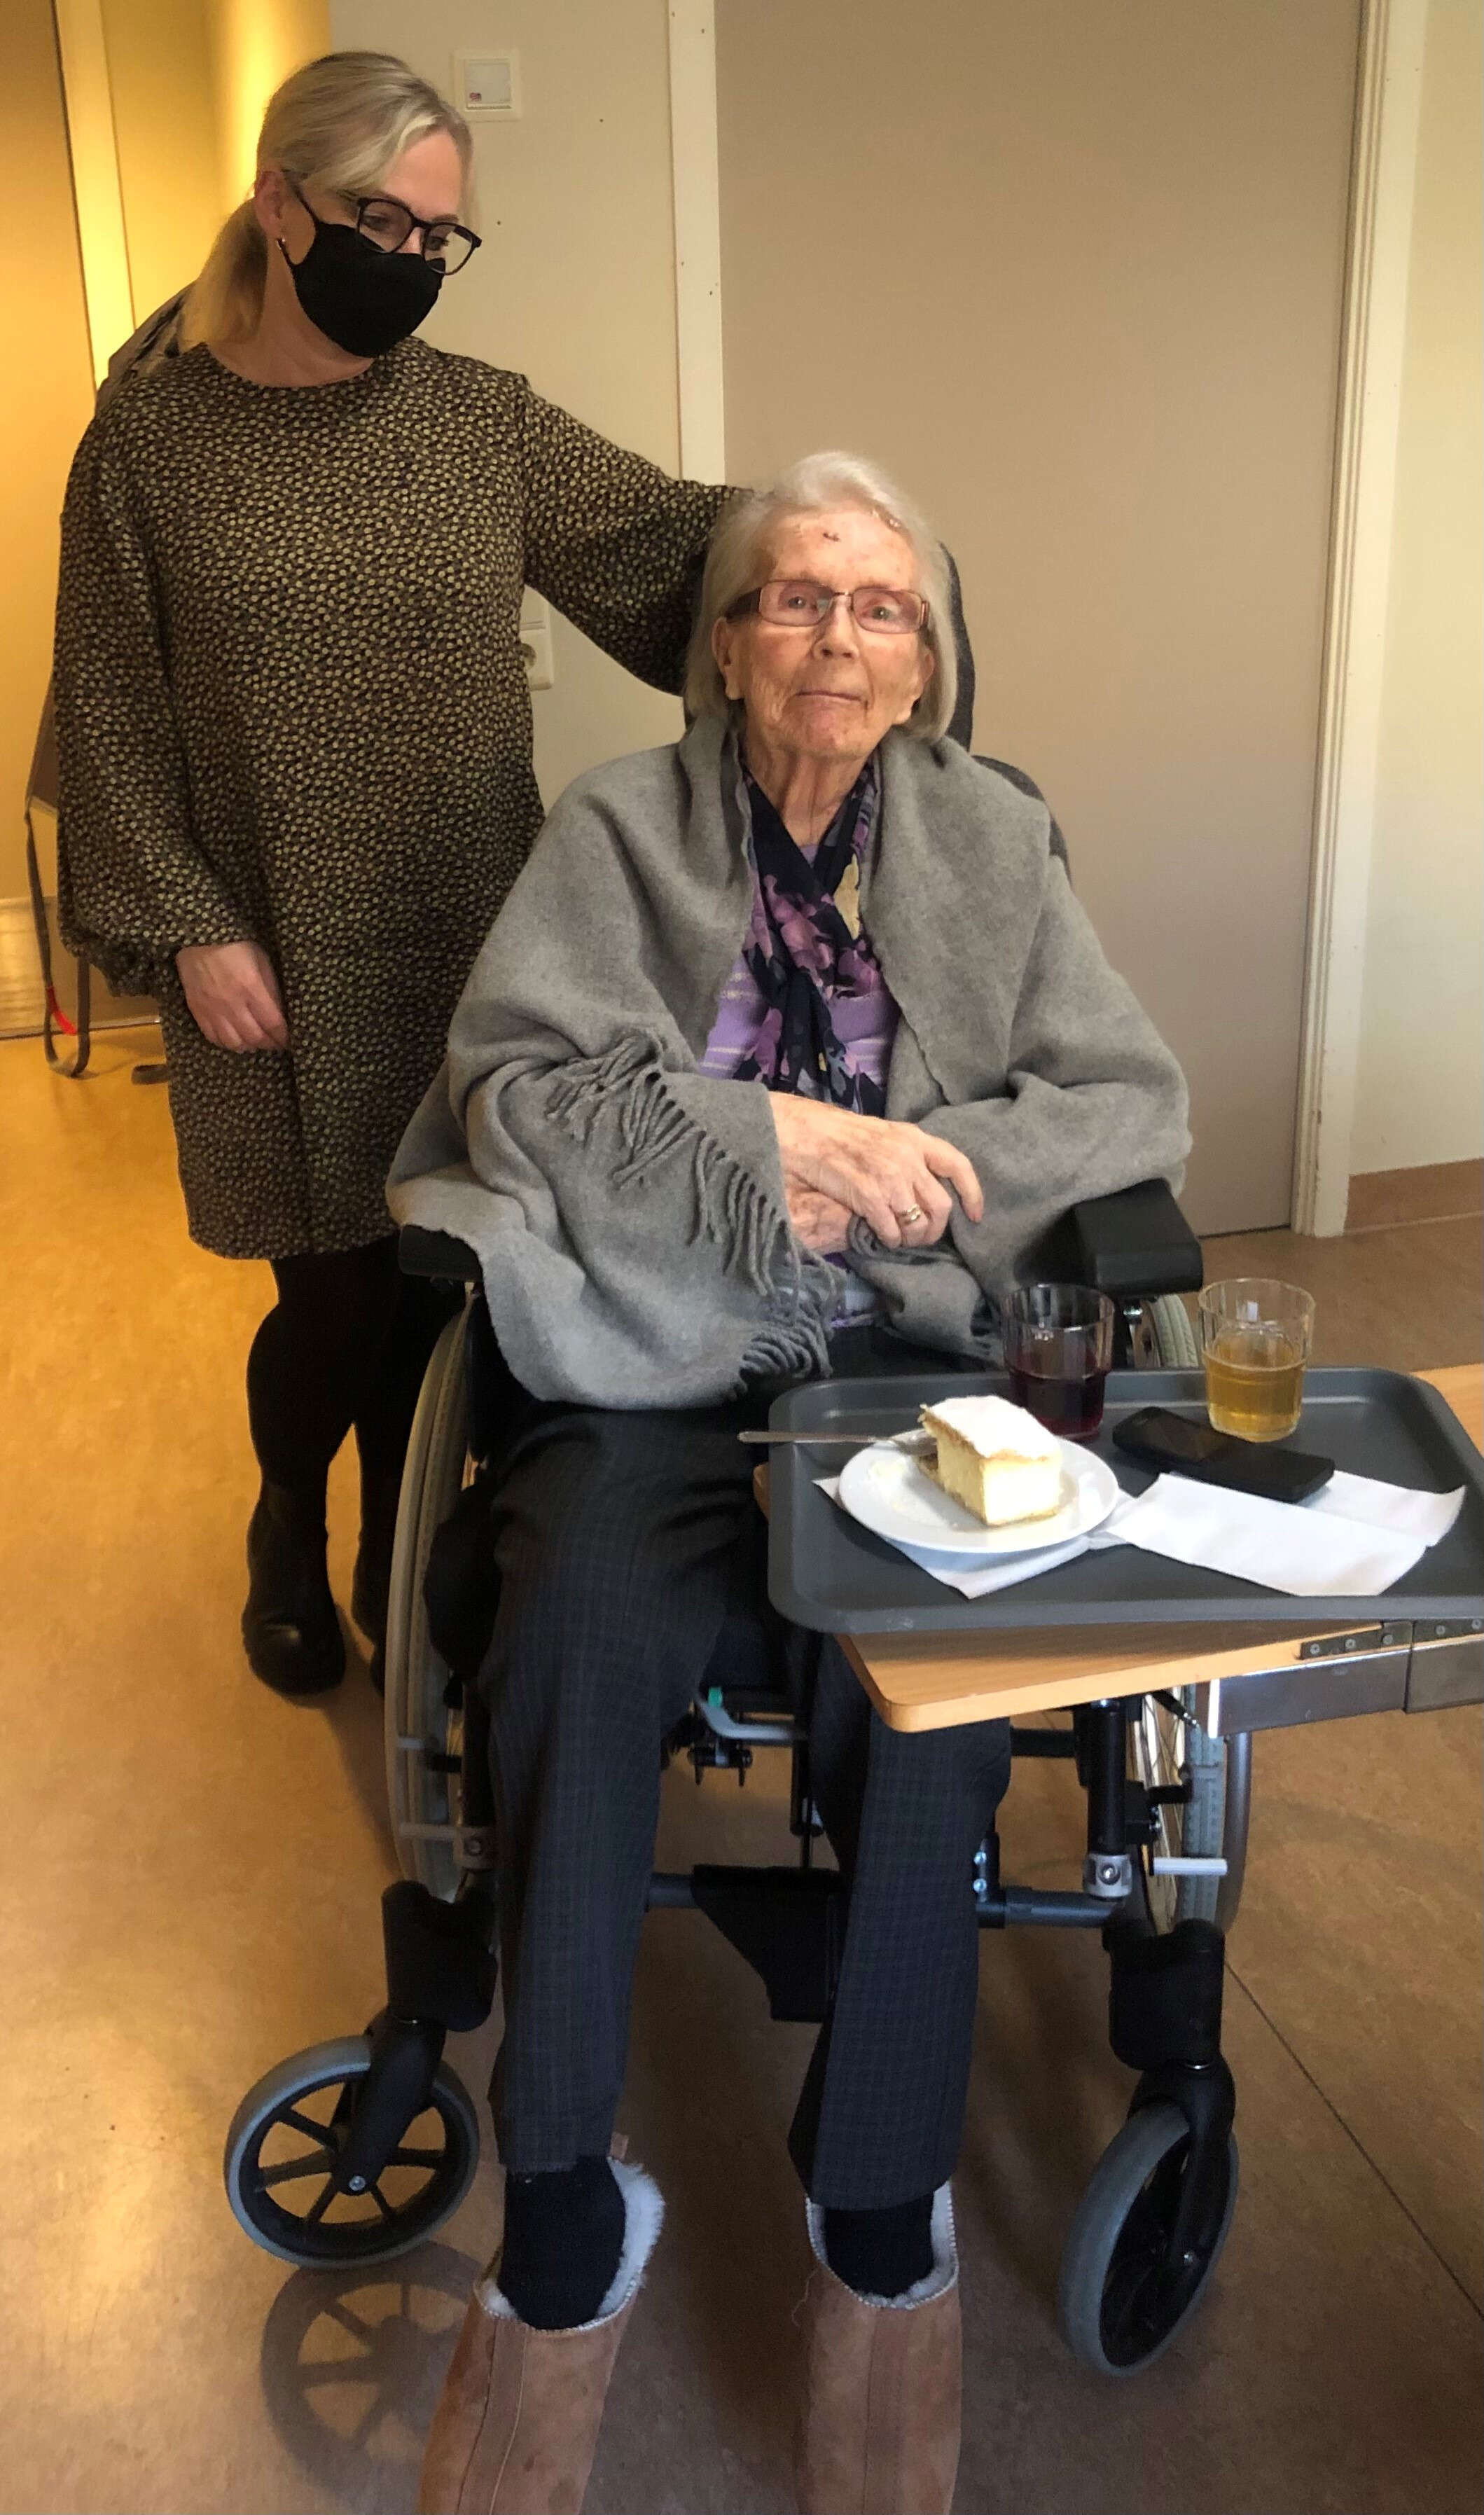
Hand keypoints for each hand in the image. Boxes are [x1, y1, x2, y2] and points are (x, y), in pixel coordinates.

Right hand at [175, 941, 287, 1050]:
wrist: (198, 938)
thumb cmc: (236, 945)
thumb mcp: (262, 960)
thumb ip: (271, 988)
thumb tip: (280, 1013)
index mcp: (252, 989)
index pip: (273, 1024)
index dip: (283, 1037)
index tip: (288, 1041)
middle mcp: (232, 1004)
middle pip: (255, 1037)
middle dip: (268, 1044)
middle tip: (274, 1044)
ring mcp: (212, 1010)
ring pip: (233, 1042)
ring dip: (248, 1046)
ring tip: (255, 1043)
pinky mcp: (197, 1011)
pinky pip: (212, 1037)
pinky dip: (226, 1044)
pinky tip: (235, 1040)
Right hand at [769, 1095, 983, 1248]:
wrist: (806, 1133)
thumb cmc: (843, 1134)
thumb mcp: (886, 1134)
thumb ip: (910, 1155)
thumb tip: (928, 1185)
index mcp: (915, 1138)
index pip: (958, 1166)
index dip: (972, 1194)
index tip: (974, 1215)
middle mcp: (908, 1158)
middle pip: (941, 1205)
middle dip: (936, 1229)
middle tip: (924, 1236)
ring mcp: (889, 1178)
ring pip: (918, 1223)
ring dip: (913, 1239)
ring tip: (901, 1238)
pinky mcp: (869, 1197)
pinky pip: (892, 1230)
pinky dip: (891, 1240)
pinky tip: (883, 1236)